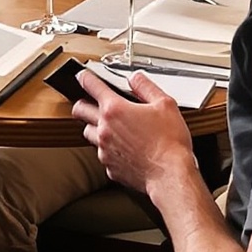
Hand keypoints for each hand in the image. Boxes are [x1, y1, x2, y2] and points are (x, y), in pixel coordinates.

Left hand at [76, 69, 197, 201]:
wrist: (171, 176)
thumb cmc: (170, 144)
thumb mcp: (165, 105)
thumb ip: (146, 87)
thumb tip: (135, 78)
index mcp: (115, 110)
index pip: (91, 86)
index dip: (85, 77)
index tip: (82, 76)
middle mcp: (104, 129)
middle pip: (80, 110)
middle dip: (83, 103)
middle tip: (91, 103)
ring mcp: (105, 149)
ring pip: (89, 133)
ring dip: (95, 127)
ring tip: (111, 127)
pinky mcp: (110, 167)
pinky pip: (103, 154)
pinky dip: (109, 149)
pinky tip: (124, 149)